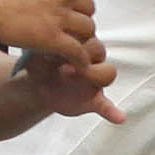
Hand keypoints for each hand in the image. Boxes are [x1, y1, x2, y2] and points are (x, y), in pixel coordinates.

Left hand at [7, 43, 124, 125]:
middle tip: (64, 65)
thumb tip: (41, 50)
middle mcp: (90, 59)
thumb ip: (39, 51)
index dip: (73, 42)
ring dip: (97, 75)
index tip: (56, 50)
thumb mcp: (34, 55)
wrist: (37, 85)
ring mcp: (93, 79)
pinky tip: (120, 118)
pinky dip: (114, 112)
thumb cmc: (39, 64)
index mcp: (78, 44)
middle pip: (100, 50)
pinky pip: (107, 106)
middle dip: (84, 56)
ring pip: (108, 72)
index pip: (86, 36)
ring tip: (77, 76)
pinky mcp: (94, 99)